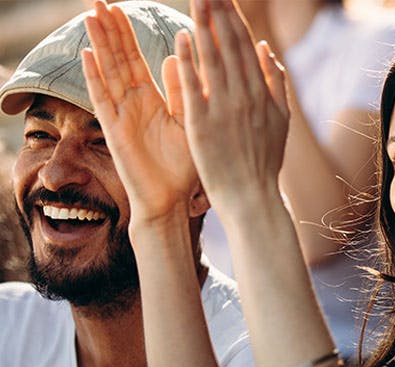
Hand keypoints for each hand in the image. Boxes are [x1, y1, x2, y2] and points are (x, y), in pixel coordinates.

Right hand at [81, 0, 197, 222]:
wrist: (172, 200)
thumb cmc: (184, 166)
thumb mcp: (189, 121)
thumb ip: (181, 90)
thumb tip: (175, 55)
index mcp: (151, 100)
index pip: (135, 60)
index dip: (126, 35)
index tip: (120, 8)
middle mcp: (132, 104)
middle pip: (117, 60)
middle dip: (109, 31)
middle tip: (99, 1)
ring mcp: (121, 116)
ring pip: (108, 73)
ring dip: (100, 45)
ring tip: (91, 16)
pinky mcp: (115, 131)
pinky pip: (103, 100)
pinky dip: (95, 77)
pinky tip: (87, 55)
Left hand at [173, 0, 288, 216]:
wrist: (251, 197)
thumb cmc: (264, 161)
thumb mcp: (281, 121)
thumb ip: (276, 83)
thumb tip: (265, 48)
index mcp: (263, 93)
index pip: (245, 46)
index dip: (233, 17)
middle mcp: (245, 96)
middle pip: (230, 45)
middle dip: (218, 11)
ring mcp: (224, 110)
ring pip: (213, 59)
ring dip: (204, 26)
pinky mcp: (203, 125)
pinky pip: (195, 87)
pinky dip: (189, 61)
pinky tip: (182, 38)